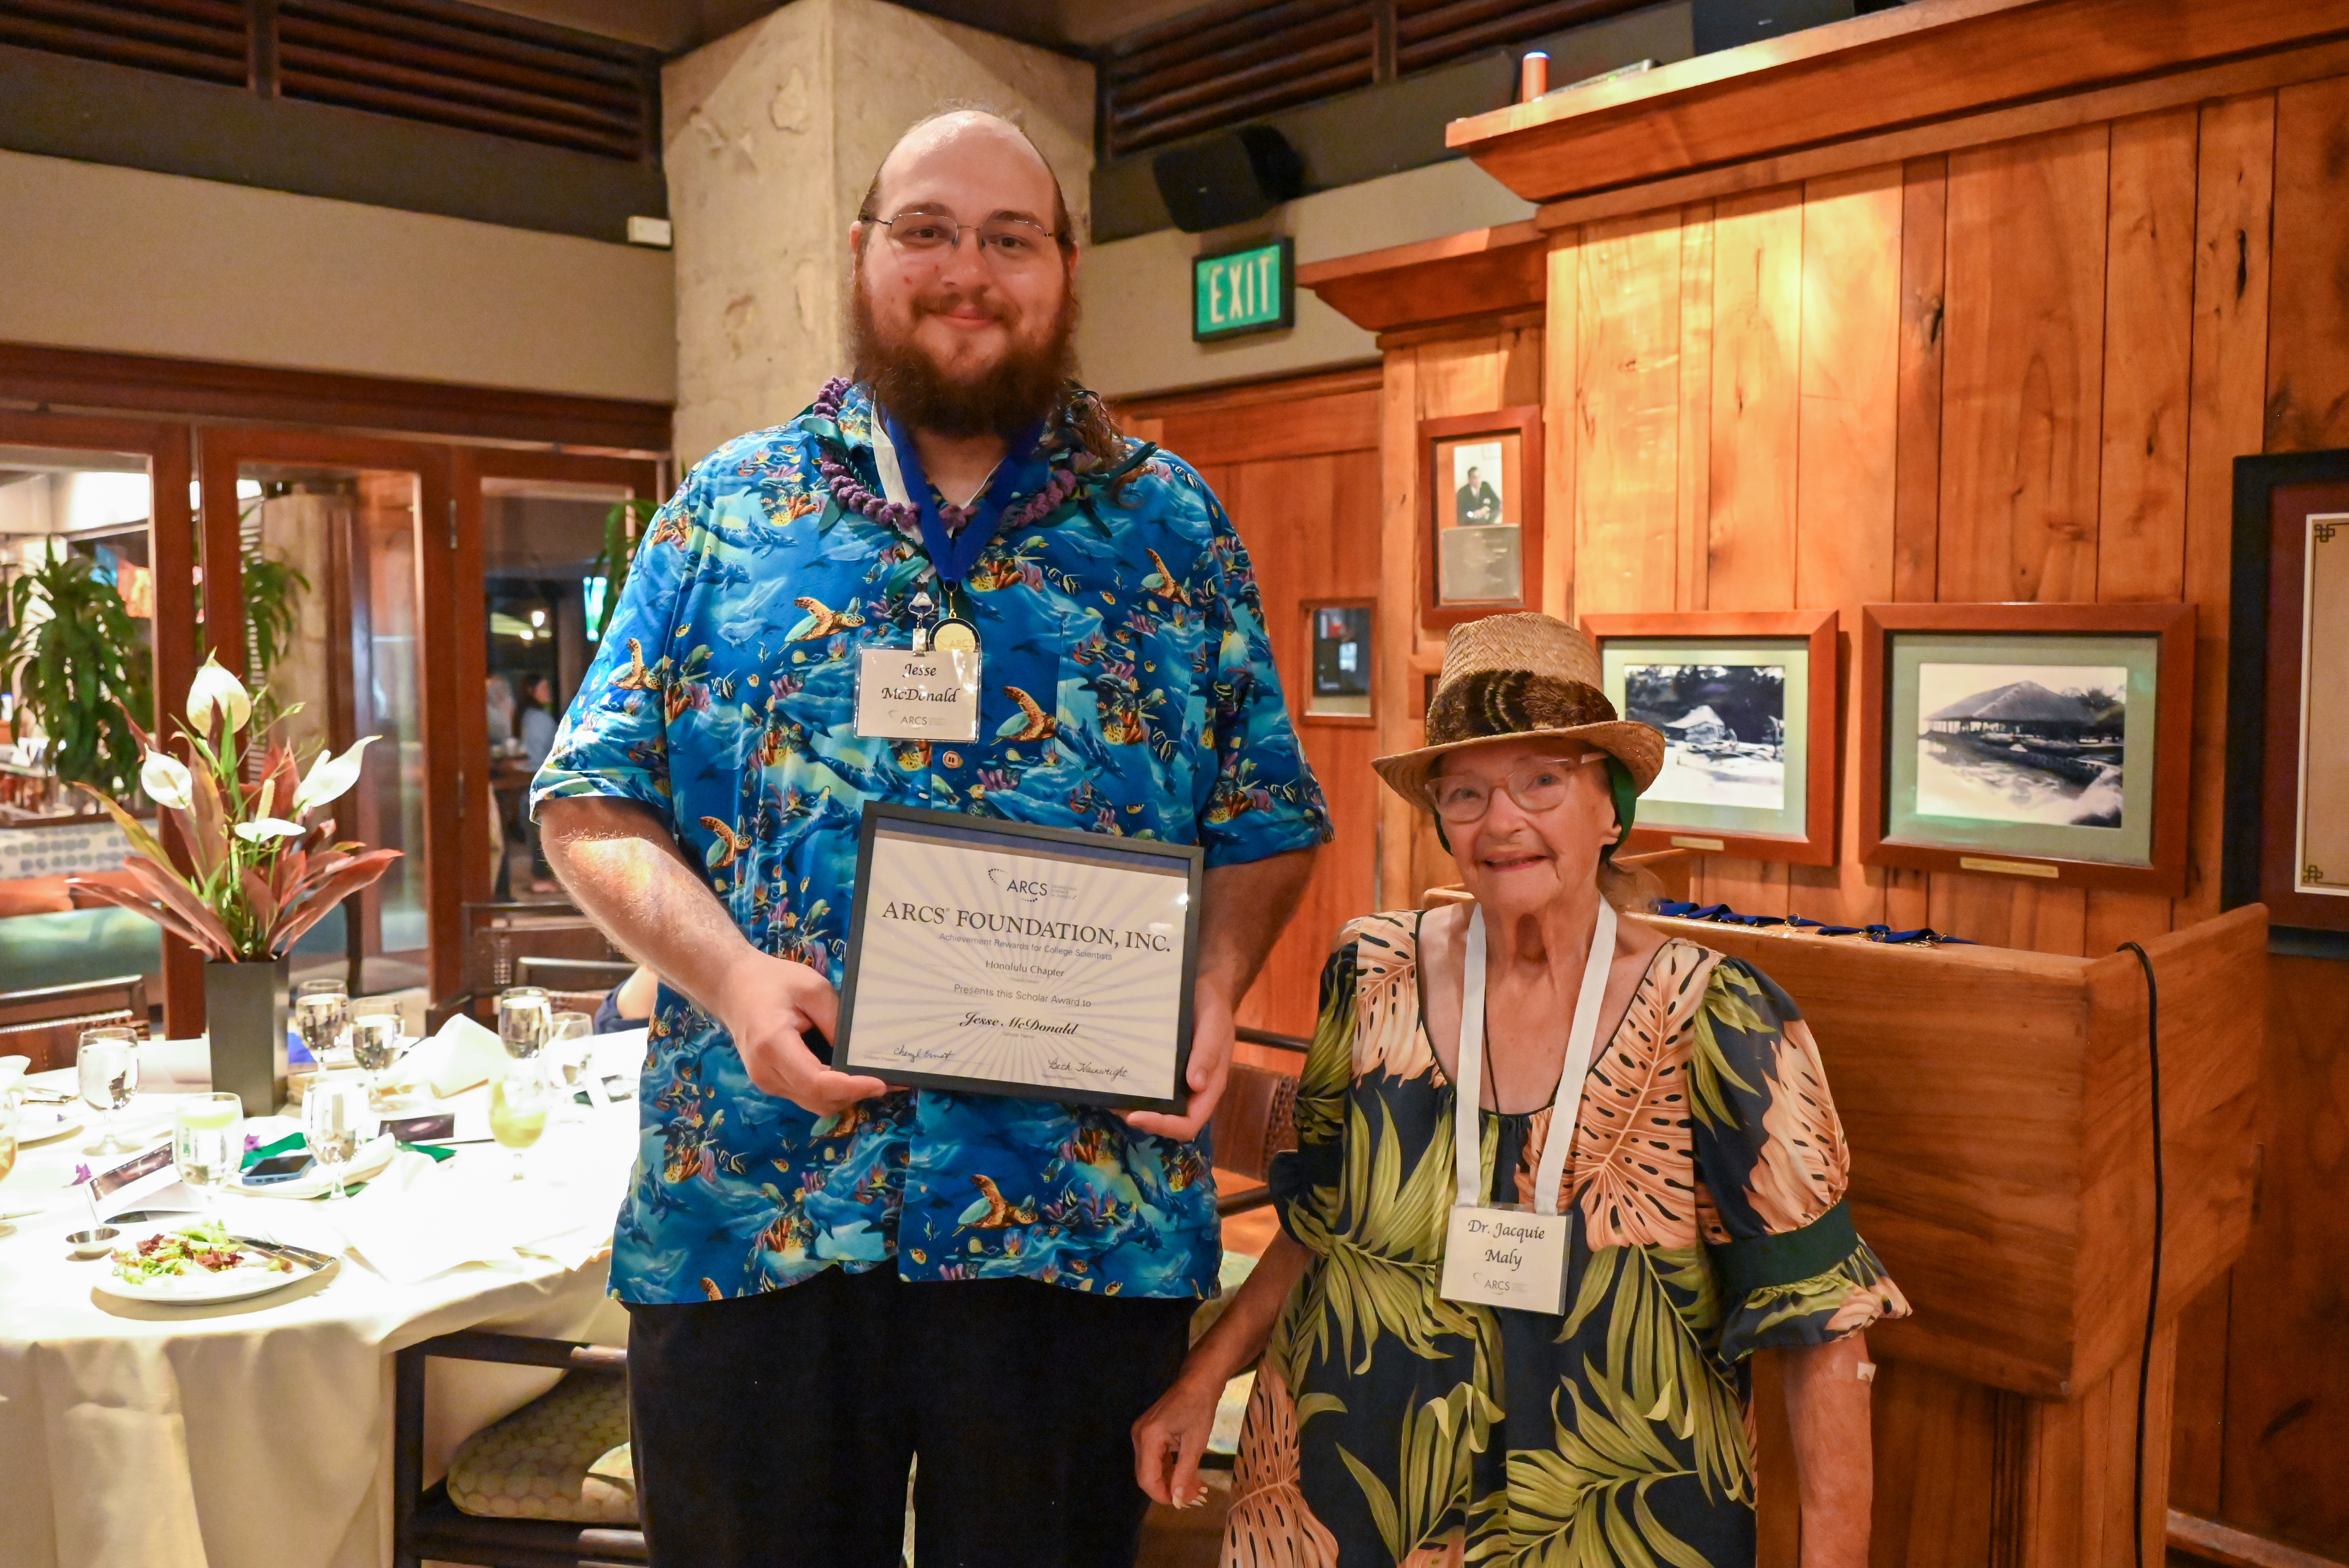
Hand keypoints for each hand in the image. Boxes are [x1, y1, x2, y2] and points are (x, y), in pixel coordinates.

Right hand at [713, 950, 887, 1115]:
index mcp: (773, 1046)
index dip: (852, 1087)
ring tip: (869, 1076)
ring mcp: (766, 1082)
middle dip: (854, 1093)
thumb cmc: (773, 982)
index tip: (881, 1082)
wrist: (733, 987)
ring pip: (814, 1104)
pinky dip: (830, 1090)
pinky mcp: (770, 1083)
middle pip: (818, 1100)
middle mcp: (766, 1073)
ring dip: (843, 1095)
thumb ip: (837, 1021)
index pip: (817, 1083)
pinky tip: (846, 1074)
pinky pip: (805, 1096)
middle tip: (886, 1078)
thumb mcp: (812, 989)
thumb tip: (861, 1053)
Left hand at [1124, 981, 1232, 1141]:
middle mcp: (1192, 1089)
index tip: (1136, 1116)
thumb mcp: (1214, 1025)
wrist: (1204, 988)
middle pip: (1169, 1121)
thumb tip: (1196, 1085)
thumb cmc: (1212, 1007)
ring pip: (1156, 1106)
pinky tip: (1113, 1076)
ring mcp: (1177, 1080)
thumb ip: (1208, 1053)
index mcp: (1209, 1086)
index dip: (1164, 1126)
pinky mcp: (1164, 1067)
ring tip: (1108, 1094)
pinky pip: (1148, 1084)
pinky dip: (1131, 1086)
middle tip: (1114, 1105)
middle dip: (1142, 1119)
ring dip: (1132, 1106)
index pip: (1190, 1123)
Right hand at [1131, 1363, 1226, 1508]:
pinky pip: (1154, 1457)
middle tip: (1191, 1497)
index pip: (1146, 1478)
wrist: (1198, 1381)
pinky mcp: (1148, 1431)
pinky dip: (1168, 1468)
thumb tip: (1178, 1499)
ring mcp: (1141, 1433)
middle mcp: (1139, 1436)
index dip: (1162, 1495)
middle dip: (1167, 1489)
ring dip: (1169, 1480)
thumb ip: (1184, 1472)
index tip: (1181, 1504)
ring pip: (1151, 1468)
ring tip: (1193, 1487)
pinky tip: (1185, 1473)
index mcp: (1148, 1438)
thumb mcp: (1195, 1443)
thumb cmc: (1199, 1408)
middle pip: (1146, 1475)